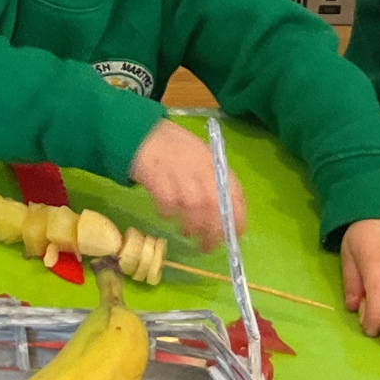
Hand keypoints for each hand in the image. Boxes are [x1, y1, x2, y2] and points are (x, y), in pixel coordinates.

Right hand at [128, 120, 246, 250]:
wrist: (142, 133)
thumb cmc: (174, 148)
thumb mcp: (201, 158)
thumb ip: (213, 182)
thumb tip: (226, 216)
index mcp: (214, 163)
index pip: (234, 194)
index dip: (237, 218)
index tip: (234, 236)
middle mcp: (200, 167)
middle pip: (215, 206)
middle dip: (214, 232)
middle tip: (207, 246)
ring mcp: (178, 172)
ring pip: (194, 208)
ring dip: (191, 226)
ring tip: (186, 232)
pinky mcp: (157, 178)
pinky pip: (167, 205)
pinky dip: (167, 214)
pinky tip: (165, 214)